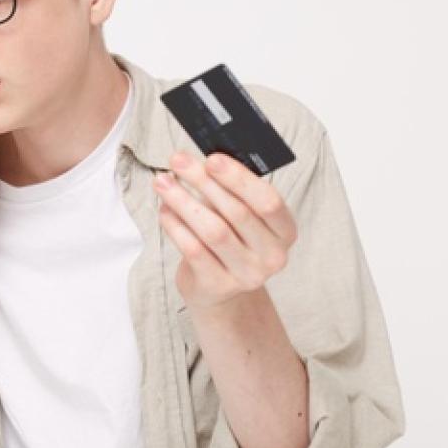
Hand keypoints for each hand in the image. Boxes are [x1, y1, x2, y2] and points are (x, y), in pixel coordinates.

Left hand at [153, 150, 297, 311]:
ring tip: (163, 182)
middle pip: (236, 212)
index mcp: (285, 231)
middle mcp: (272, 256)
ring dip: (183, 201)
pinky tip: (164, 209)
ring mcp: (247, 275)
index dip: (239, 179)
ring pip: (212, 230)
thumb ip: (229, 191)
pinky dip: (175, 225)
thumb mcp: (240, 216)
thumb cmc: (230, 240)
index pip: (268, 201)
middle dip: (203, 182)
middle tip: (178, 161)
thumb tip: (200, 161)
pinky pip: (192, 250)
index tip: (212, 158)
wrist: (218, 288)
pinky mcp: (218, 286)